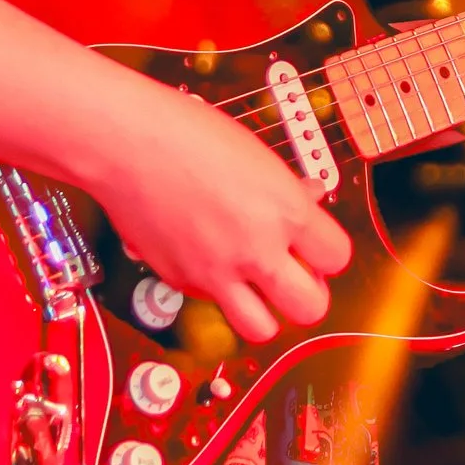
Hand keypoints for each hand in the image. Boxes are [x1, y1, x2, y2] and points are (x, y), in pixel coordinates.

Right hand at [92, 75, 351, 343]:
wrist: (127, 143)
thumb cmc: (188, 134)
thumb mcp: (256, 156)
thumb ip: (286, 190)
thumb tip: (308, 200)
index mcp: (284, 210)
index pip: (338, 258)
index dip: (329, 252)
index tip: (317, 245)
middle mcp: (256, 249)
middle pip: (310, 309)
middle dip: (308, 295)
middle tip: (295, 274)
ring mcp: (217, 273)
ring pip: (262, 330)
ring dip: (266, 311)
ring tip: (255, 282)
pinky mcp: (182, 282)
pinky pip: (214, 304)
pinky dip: (219, 291)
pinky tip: (210, 256)